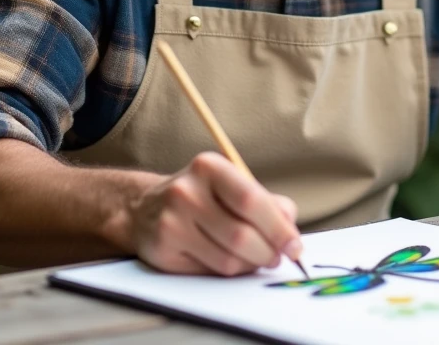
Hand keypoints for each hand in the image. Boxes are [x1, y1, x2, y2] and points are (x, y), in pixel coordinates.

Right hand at [130, 151, 301, 275]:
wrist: (143, 208)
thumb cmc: (202, 197)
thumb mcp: (232, 186)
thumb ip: (268, 203)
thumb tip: (290, 227)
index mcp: (209, 167)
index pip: (251, 200)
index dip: (279, 228)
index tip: (295, 246)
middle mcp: (186, 192)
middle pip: (241, 235)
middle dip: (268, 252)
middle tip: (277, 258)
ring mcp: (171, 222)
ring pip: (227, 259)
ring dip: (250, 265)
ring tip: (255, 258)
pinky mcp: (163, 250)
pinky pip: (209, 271)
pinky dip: (228, 271)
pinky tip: (228, 260)